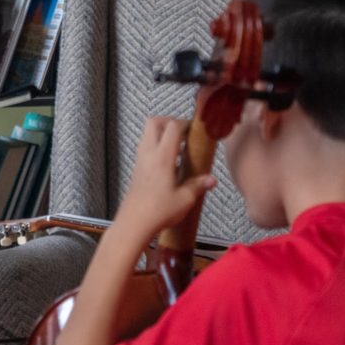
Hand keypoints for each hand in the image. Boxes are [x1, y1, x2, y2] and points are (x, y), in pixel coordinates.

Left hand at [117, 116, 216, 238]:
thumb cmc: (158, 211)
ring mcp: (140, 160)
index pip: (172, 126)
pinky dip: (157, 147)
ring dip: (162, 134)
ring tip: (179, 148)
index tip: (196, 130)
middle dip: (169, 121)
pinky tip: (170, 163)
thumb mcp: (185, 199)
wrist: (134, 223)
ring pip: (147, 134)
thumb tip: (211, 179)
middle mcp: (148, 154)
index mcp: (161, 156)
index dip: (185, 123)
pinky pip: (146, 148)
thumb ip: (198, 185)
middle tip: (185, 133)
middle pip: (154, 122)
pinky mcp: (137, 169)